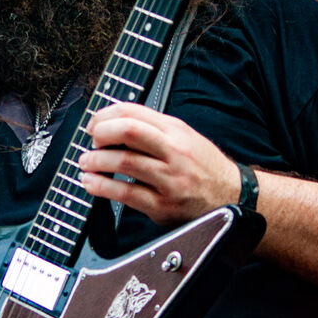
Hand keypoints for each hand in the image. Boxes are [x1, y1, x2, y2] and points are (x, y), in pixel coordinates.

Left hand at [79, 103, 240, 225]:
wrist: (232, 197)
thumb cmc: (203, 167)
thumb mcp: (184, 137)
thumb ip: (152, 128)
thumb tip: (111, 123)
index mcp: (176, 130)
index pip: (133, 112)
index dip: (105, 116)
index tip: (94, 124)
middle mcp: (174, 151)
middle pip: (128, 132)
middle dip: (100, 134)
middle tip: (90, 142)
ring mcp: (168, 179)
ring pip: (124, 163)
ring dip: (96, 162)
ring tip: (85, 163)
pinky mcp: (162, 205)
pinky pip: (125, 194)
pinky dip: (102, 187)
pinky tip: (91, 183)